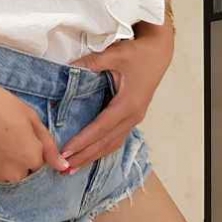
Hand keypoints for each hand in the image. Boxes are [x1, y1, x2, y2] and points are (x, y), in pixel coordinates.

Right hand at [0, 73, 69, 182]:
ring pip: (10, 173)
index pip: (43, 164)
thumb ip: (48, 146)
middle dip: (23, 158)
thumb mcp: (31, 118)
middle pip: (27, 171)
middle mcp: (17, 173)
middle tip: (11, 136)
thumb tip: (63, 167)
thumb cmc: (1, 105)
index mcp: (33, 157)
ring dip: (9, 162)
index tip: (26, 136)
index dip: (35, 149)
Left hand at [60, 21, 173, 171]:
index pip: (101, 128)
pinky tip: (89, 155)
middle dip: (84, 156)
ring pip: (112, 144)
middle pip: (106, 142)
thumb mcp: (115, 55)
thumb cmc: (138, 54)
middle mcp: (133, 117)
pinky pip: (116, 138)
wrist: (158, 52)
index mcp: (128, 105)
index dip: (83, 141)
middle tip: (63, 168)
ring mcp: (134, 119)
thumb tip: (67, 68)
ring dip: (92, 157)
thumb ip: (92, 63)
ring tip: (73, 168)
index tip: (65, 151)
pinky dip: (101, 149)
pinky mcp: (133, 117)